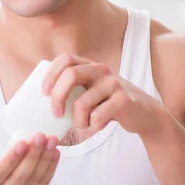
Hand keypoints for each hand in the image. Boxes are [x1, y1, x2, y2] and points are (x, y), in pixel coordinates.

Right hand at [0, 134, 59, 184]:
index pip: (1, 172)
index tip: (22, 142)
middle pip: (22, 175)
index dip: (13, 158)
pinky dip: (51, 167)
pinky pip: (43, 182)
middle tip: (42, 136)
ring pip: (35, 179)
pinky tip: (56, 152)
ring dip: (45, 159)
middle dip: (34, 155)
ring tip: (52, 140)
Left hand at [42, 54, 163, 135]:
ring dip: (78, 121)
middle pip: (71, 75)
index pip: (65, 58)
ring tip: (84, 125)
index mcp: (89, 66)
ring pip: (82, 103)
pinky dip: (93, 126)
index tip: (44, 93)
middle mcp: (101, 70)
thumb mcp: (91, 91)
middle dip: (58, 97)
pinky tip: (98, 126)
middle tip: (56, 114)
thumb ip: (73, 90)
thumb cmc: (109, 105)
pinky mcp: (123, 100)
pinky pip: (97, 117)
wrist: (144, 113)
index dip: (51, 73)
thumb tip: (40, 102)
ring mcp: (113, 84)